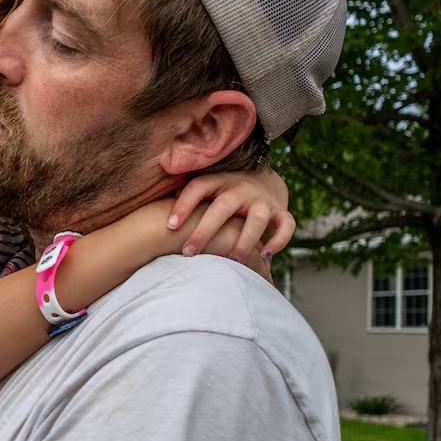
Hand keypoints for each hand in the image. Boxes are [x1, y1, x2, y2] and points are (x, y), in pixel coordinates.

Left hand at [167, 167, 294, 261]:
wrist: (263, 179)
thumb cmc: (223, 191)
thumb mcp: (206, 187)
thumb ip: (184, 196)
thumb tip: (154, 212)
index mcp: (219, 181)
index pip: (198, 187)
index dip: (184, 204)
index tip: (170, 225)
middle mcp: (241, 189)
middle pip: (223, 207)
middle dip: (206, 231)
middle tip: (188, 253)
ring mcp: (263, 200)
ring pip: (258, 219)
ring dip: (245, 240)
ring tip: (232, 261)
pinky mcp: (281, 211)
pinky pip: (286, 225)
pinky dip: (279, 240)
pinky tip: (265, 255)